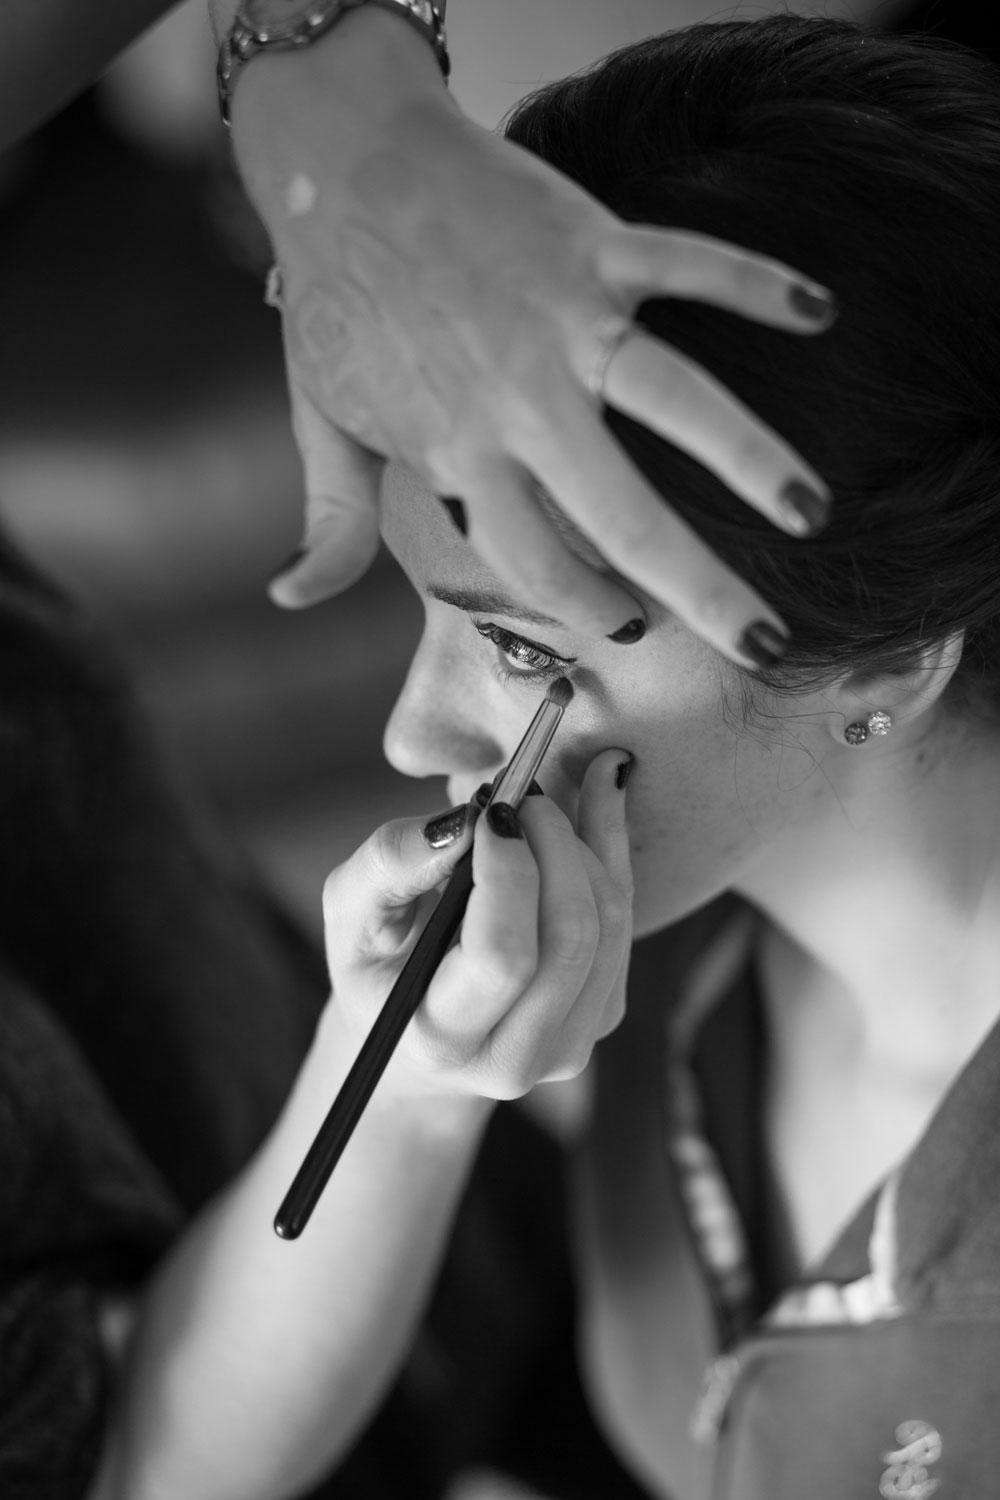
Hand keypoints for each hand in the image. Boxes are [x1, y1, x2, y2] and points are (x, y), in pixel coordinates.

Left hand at [231, 9, 832, 663]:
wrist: (344, 160)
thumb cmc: (339, 300)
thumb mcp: (320, 422)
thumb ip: (330, 520)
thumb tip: (288, 598)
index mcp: (457, 451)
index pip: (534, 561)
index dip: (583, 605)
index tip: (630, 625)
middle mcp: (520, 400)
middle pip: (621, 516)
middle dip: (700, 590)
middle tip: (763, 643)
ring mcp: (564, 319)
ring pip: (675, 400)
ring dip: (750, 459)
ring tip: (811, 513)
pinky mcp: (593, 243)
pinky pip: (687, 264)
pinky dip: (754, 282)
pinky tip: (817, 313)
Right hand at [321, 752, 632, 1101]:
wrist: (413, 1034)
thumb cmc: (376, 965)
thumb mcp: (350, 913)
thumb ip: (389, 863)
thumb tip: (461, 823)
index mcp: (442, 1040)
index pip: (502, 958)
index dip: (508, 872)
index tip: (490, 811)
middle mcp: (515, 1058)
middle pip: (571, 936)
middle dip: (553, 843)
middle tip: (518, 792)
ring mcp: (572, 1042)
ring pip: (609, 922)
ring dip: (583, 841)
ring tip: (537, 798)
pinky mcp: (606, 1012)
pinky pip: (627, 918)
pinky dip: (612, 848)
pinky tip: (596, 793)